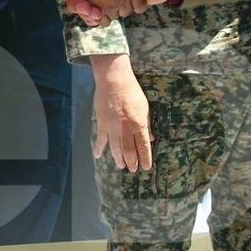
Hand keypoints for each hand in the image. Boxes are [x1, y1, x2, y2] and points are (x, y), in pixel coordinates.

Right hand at [90, 54, 152, 172]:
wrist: (114, 80)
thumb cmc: (132, 91)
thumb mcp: (145, 107)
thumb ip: (147, 124)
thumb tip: (152, 138)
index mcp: (139, 124)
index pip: (143, 146)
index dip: (145, 158)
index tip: (146, 167)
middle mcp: (126, 128)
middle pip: (129, 151)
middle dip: (132, 162)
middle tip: (133, 170)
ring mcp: (112, 127)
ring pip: (115, 149)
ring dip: (119, 159)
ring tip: (121, 165)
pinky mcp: (102, 123)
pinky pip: (101, 139)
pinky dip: (99, 148)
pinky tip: (98, 155)